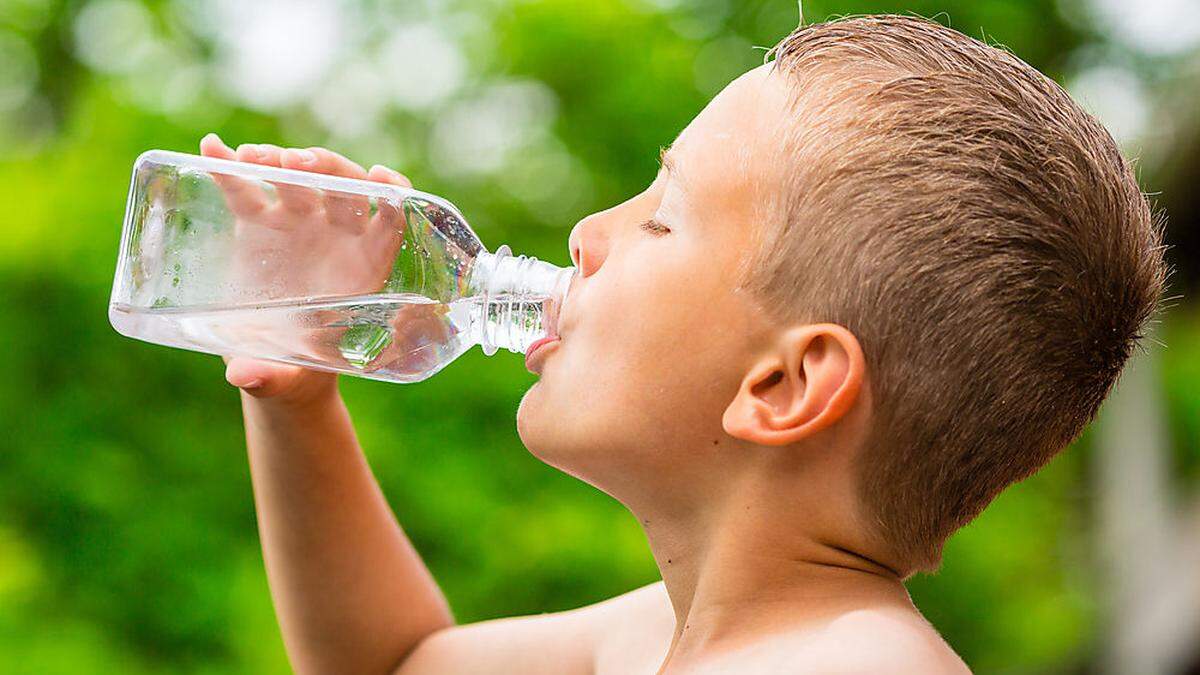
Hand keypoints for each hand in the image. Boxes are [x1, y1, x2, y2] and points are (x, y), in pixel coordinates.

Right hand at [200, 132, 413, 402]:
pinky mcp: (259, 222)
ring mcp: (298, 224)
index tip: (381, 177)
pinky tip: (211, 150)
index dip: (393, 194)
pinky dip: (230, 168)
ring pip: (298, 179)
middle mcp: (337, 237)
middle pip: (344, 189)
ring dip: (280, 162)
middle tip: (300, 163)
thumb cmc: (296, 370)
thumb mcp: (286, 377)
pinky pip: (247, 189)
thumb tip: (245, 377)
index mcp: (364, 267)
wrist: (270, 362)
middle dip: (328, 170)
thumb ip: (272, 376)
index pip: (391, 221)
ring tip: (254, 158)